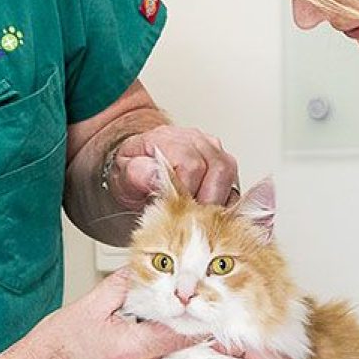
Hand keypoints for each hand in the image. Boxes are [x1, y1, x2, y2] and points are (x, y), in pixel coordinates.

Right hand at [1, 269, 198, 358]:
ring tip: (128, 326)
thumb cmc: (49, 350)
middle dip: (170, 322)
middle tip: (159, 305)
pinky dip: (142, 352)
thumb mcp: (88, 306)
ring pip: (160, 356)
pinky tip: (120, 343)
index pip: (182, 334)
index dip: (195, 315)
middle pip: (173, 344)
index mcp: (131, 351)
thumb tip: (146, 268)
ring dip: (153, 338)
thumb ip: (123, 285)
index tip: (206, 302)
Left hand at [109, 125, 238, 206]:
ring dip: (218, 202)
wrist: (141, 165)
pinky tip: (208, 214)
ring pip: (230, 176)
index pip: (192, 165)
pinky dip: (224, 202)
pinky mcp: (225, 164)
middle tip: (192, 220)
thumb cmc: (135, 171)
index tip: (178, 212)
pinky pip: (235, 184)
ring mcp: (214, 150)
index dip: (188, 193)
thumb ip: (137, 174)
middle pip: (219, 169)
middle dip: (207, 201)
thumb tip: (155, 175)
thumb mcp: (124, 174)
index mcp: (171, 139)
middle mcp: (197, 140)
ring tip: (199, 217)